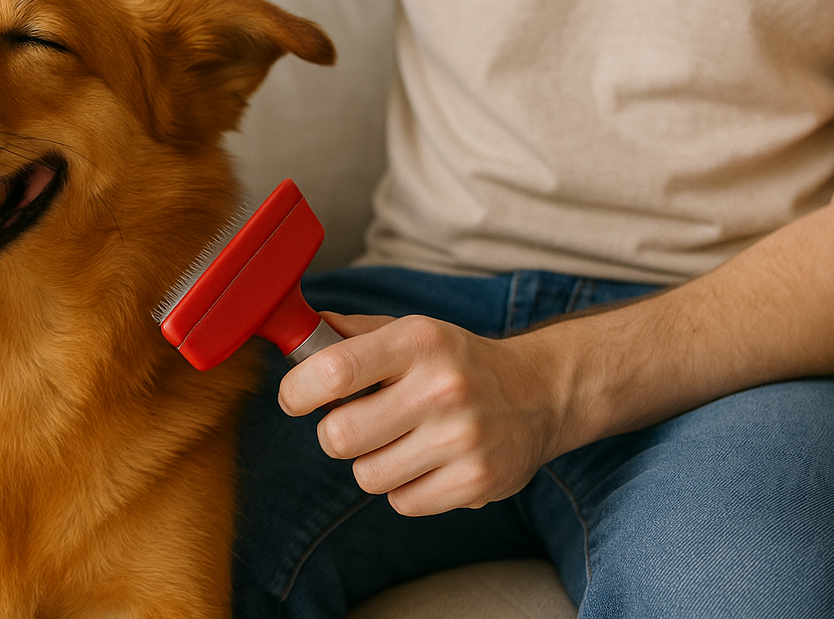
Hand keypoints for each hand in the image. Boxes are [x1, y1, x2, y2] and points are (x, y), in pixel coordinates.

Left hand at [278, 313, 564, 515]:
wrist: (537, 393)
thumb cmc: (456, 362)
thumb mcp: (410, 332)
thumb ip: (350, 334)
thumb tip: (296, 335)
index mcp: (419, 341)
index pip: (333, 370)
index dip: (298, 390)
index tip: (295, 398)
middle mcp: (442, 387)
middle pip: (340, 436)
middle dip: (336, 434)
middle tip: (357, 422)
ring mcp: (462, 438)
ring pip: (367, 475)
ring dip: (373, 463)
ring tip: (401, 441)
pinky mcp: (477, 482)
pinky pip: (402, 502)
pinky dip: (405, 488)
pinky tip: (428, 462)